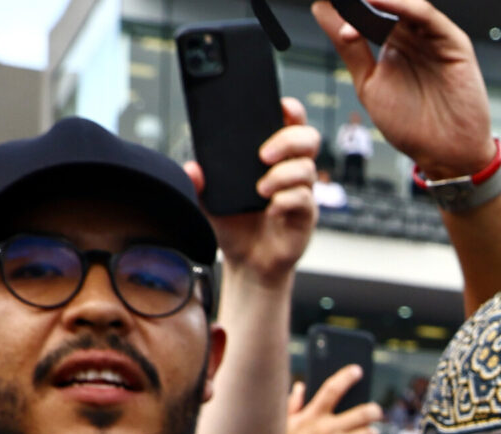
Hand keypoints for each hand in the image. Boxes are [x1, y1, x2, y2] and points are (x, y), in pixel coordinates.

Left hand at [184, 99, 318, 286]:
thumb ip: (198, 182)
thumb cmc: (235, 225)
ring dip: (282, 175)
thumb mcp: (208, 200)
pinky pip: (303, 199)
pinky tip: (271, 209)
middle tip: (263, 154)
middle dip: (288, 140)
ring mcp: (300, 191)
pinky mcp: (305, 214)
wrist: (247, 261)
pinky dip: (285, 201)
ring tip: (260, 189)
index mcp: (272, 156)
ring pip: (307, 168)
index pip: (289, 123)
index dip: (290, 110)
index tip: (279, 106)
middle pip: (308, 138)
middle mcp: (291, 169)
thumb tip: (192, 167)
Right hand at [278, 366, 381, 433]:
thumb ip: (293, 406)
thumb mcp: (282, 430)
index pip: (331, 389)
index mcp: (310, 417)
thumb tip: (301, 387)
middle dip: (374, 411)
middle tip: (375, 413)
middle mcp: (326, 430)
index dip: (346, 376)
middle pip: (364, 412)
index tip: (357, 370)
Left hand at [311, 0, 490, 179]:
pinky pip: (424, 14)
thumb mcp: (369, 84)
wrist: (445, 156)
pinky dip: (400, 5)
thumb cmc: (413, 127)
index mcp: (391, 42)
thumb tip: (322, 12)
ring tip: (352, 2)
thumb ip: (350, 49)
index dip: (344, 5)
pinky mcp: (452, 42)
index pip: (365, 9)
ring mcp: (431, 37)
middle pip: (381, 3)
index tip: (323, 2)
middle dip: (357, 1)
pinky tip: (376, 2)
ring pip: (401, 3)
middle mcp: (412, 35)